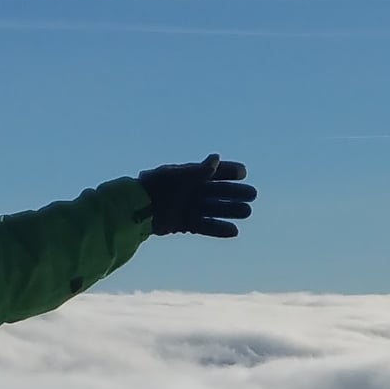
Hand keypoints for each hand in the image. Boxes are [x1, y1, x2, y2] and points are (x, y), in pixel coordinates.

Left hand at [136, 156, 254, 237]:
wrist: (137, 209)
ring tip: (247, 212)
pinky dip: (218, 229)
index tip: (243, 172)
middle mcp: (190, 191)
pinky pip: (205, 226)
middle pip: (217, 191)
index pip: (213, 171)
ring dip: (230, 210)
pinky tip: (234, 231)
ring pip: (214, 208)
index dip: (228, 171)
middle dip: (235, 192)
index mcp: (189, 175)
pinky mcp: (184, 224)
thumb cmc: (157, 187)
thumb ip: (199, 170)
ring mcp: (188, 207)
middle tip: (252, 195)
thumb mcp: (179, 177)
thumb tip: (216, 158)